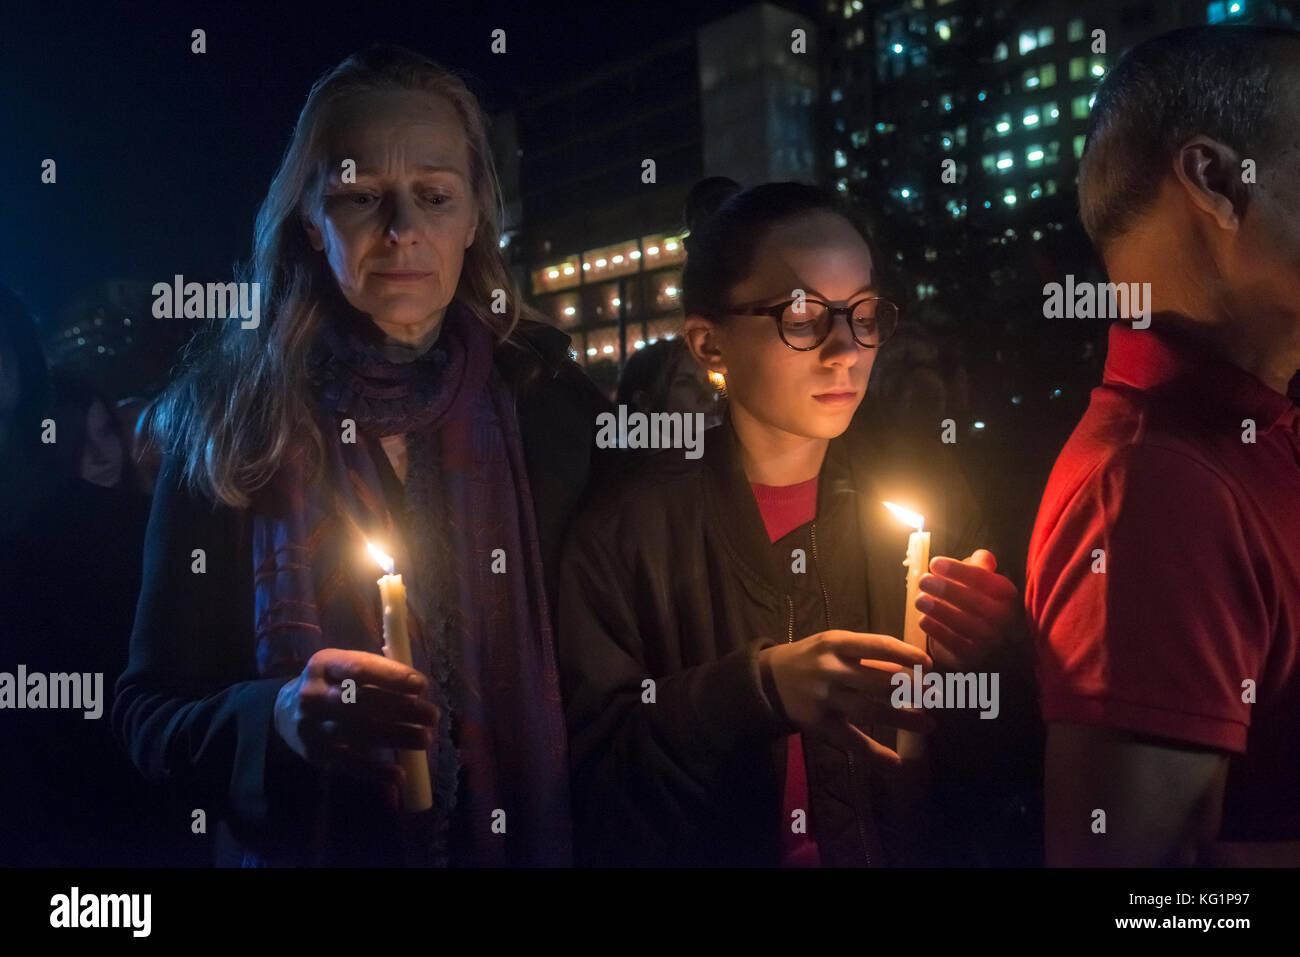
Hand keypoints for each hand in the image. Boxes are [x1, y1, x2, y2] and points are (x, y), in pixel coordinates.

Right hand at [273, 648, 438, 807]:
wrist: (285, 713)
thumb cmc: (332, 684)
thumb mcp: (345, 667)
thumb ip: (377, 673)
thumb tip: (419, 689)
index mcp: (324, 664)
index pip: (359, 668)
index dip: (392, 676)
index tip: (422, 685)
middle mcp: (313, 694)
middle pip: (360, 702)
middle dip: (400, 709)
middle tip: (432, 716)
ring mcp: (311, 726)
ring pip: (357, 733)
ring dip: (395, 737)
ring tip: (424, 739)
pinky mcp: (314, 754)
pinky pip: (347, 764)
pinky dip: (374, 770)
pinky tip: (398, 774)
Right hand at [759, 630, 934, 768]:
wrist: (769, 679)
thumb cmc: (812, 657)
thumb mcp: (835, 645)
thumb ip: (869, 654)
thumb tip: (912, 667)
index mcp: (836, 643)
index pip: (878, 645)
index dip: (907, 654)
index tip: (930, 664)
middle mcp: (830, 669)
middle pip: (878, 681)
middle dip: (912, 690)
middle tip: (937, 697)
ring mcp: (824, 698)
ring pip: (870, 711)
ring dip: (903, 719)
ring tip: (929, 724)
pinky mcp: (819, 723)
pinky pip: (850, 740)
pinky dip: (874, 753)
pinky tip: (896, 762)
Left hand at [916, 549, 1017, 670]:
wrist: (977, 641)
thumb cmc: (974, 602)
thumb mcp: (980, 583)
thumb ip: (981, 567)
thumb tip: (983, 557)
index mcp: (1006, 594)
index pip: (984, 579)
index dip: (958, 570)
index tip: (934, 563)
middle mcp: (1004, 618)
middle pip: (976, 602)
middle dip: (947, 590)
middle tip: (923, 580)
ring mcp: (990, 640)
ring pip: (966, 625)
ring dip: (940, 610)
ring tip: (919, 600)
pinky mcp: (974, 657)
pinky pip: (955, 644)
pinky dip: (938, 632)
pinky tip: (923, 620)